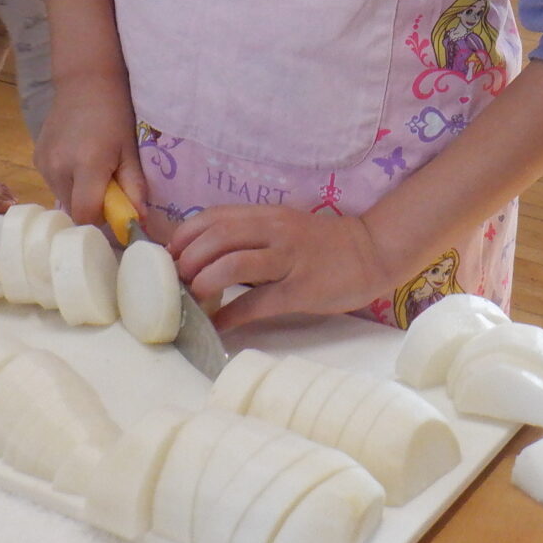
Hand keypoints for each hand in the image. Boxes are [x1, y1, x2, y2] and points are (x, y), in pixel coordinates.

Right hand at [35, 72, 145, 227]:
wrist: (84, 81)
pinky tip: (78, 159)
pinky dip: (68, 181)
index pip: (85, 215)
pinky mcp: (36, 158)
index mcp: (87, 165)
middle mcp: (59, 167)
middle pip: (74, 210)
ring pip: (63, 198)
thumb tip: (139, 220)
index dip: (102, 221)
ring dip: (79, 194)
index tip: (115, 211)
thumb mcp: (130, 150)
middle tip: (108, 186)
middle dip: (92, 206)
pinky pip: (54, 183)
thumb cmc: (115, 114)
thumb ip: (134, 187)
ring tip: (93, 169)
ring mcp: (43, 163)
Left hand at [168, 206, 392, 333]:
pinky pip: (257, 303)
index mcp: (267, 216)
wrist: (371, 251)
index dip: (185, 235)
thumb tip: (205, 254)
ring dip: (205, 282)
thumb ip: (250, 235)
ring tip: (194, 298)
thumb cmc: (322, 244)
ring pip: (233, 264)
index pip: (214, 217)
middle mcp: (274, 232)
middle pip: (217, 238)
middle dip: (189, 260)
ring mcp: (288, 260)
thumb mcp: (283, 228)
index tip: (170, 255)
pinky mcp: (301, 290)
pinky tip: (218, 326)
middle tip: (179, 281)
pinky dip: (231, 316)